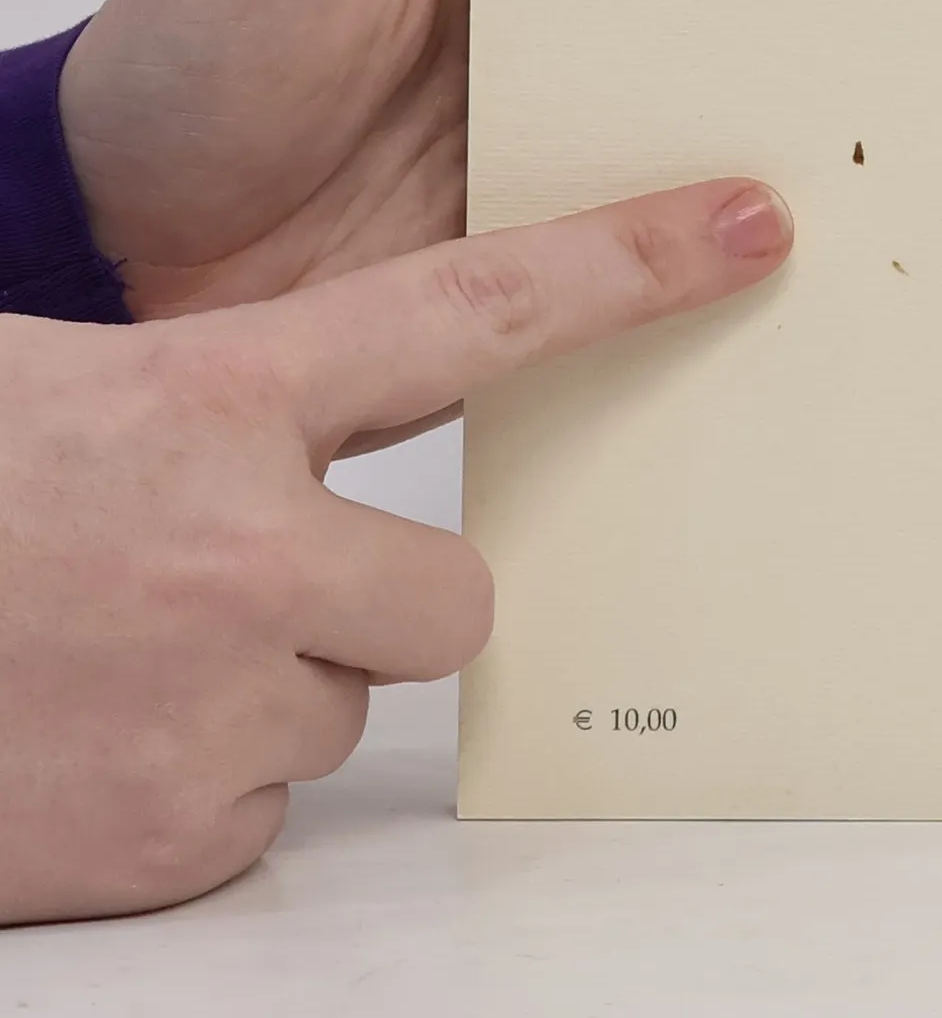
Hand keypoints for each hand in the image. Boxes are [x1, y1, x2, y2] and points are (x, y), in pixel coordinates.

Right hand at [0, 175, 792, 924]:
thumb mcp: (48, 391)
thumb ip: (202, 395)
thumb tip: (318, 408)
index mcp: (205, 398)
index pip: (474, 313)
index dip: (627, 266)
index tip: (750, 225)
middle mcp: (238, 550)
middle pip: (453, 590)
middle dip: (375, 596)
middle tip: (234, 576)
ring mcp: (208, 706)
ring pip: (345, 704)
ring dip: (261, 687)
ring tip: (107, 653)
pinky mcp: (166, 838)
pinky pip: (258, 812)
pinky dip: (191, 788)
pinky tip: (79, 740)